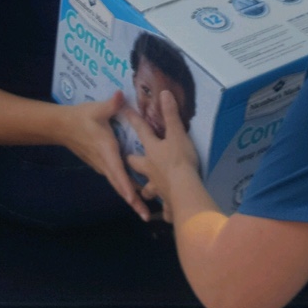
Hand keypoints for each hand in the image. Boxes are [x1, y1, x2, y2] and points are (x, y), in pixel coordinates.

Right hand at [59, 92, 150, 221]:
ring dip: (131, 197)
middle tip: (146, 216)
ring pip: (119, 184)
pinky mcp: (103, 165)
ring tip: (145, 212)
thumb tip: (120, 95)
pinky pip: (116, 179)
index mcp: (106, 150)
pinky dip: (126, 188)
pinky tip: (138, 194)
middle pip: (120, 185)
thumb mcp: (96, 109)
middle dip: (132, 201)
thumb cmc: (81, 117)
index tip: (134, 199)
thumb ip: (111, 104)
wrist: (63, 126)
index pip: (117, 171)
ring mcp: (103, 166)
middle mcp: (105, 162)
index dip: (125, 185)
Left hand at [124, 90, 200, 223]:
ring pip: (147, 188)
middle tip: (129, 161)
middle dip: (131, 163)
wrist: (183, 189)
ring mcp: (156, 186)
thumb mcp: (177, 134)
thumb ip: (171, 115)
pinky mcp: (166, 200)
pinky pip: (165, 206)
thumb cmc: (179, 159)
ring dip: (146, 191)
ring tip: (147, 192)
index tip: (124, 112)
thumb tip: (164, 93)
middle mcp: (149, 169)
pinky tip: (167, 214)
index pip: (140, 132)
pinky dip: (166, 210)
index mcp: (150, 151)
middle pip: (135, 166)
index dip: (133, 121)